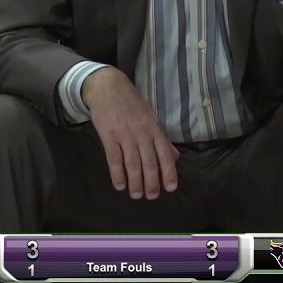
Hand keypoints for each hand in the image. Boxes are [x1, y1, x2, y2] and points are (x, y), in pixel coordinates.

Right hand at [81, 68, 178, 199]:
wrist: (108, 87)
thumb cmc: (132, 104)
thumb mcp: (151, 118)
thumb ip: (162, 139)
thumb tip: (174, 158)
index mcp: (155, 128)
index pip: (165, 154)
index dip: (168, 173)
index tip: (170, 188)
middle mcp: (142, 133)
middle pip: (149, 163)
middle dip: (151, 183)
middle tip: (151, 196)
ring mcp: (125, 134)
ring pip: (132, 164)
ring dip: (135, 182)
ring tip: (136, 195)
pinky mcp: (108, 135)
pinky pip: (114, 159)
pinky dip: (117, 174)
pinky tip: (120, 185)